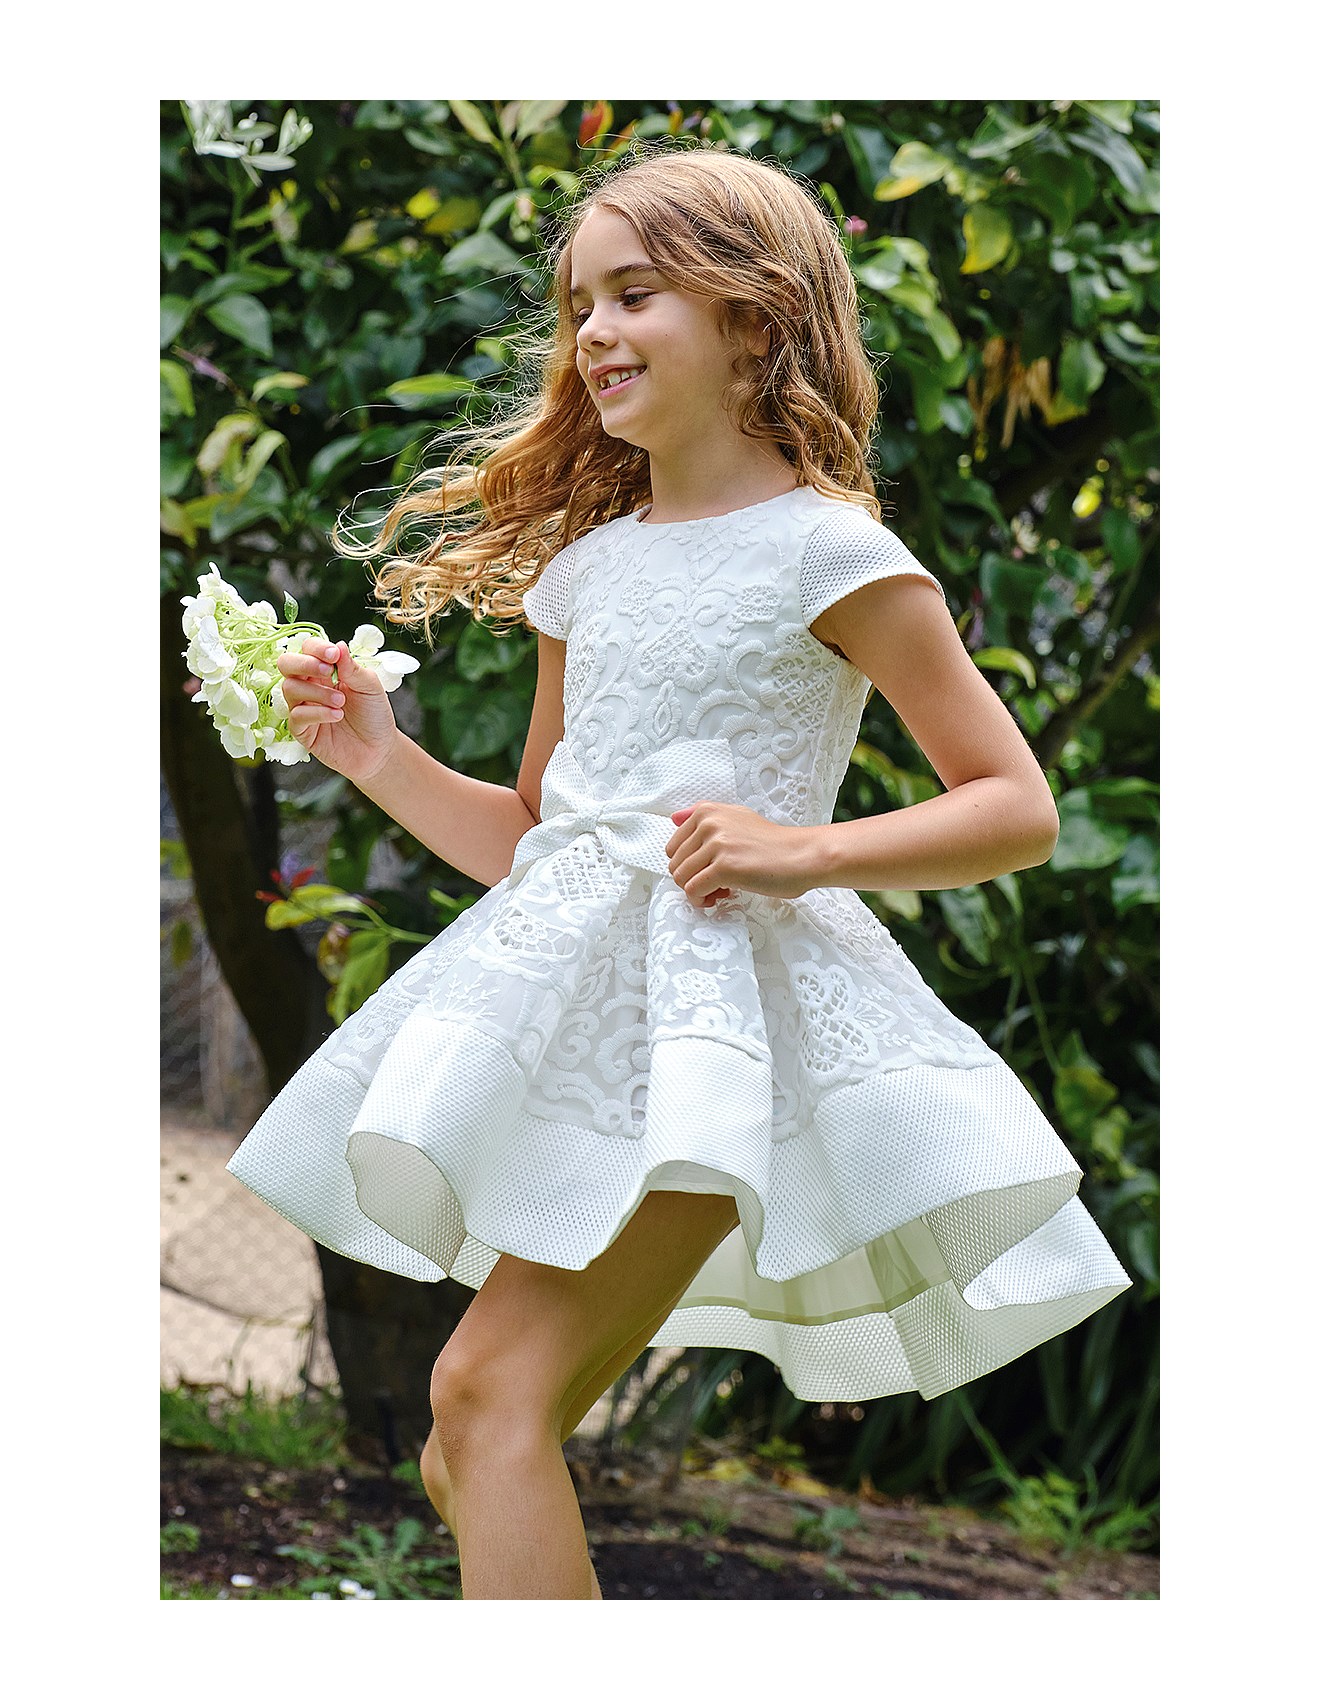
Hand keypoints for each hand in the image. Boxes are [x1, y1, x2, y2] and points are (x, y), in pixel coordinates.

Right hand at [277, 637, 399, 784]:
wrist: (379, 749)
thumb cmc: (374, 715)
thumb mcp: (370, 687)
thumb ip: (352, 668)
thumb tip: (339, 645)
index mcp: (325, 671)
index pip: (308, 649)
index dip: (317, 648)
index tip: (334, 655)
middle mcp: (309, 686)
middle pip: (286, 664)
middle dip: (304, 663)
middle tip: (328, 673)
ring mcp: (303, 707)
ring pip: (289, 688)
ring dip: (317, 692)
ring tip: (341, 702)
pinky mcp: (302, 730)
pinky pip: (296, 715)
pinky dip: (317, 713)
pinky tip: (337, 716)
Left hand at [665, 802, 820, 907]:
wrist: (802, 855)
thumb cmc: (773, 843)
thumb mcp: (737, 817)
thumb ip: (706, 817)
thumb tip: (673, 818)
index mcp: (707, 812)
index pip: (673, 847)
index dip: (689, 865)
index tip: (708, 870)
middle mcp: (708, 823)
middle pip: (675, 864)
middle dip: (692, 880)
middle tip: (716, 884)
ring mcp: (716, 845)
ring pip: (680, 878)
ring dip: (697, 892)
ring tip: (719, 892)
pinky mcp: (724, 867)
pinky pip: (693, 891)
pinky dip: (701, 900)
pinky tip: (720, 897)